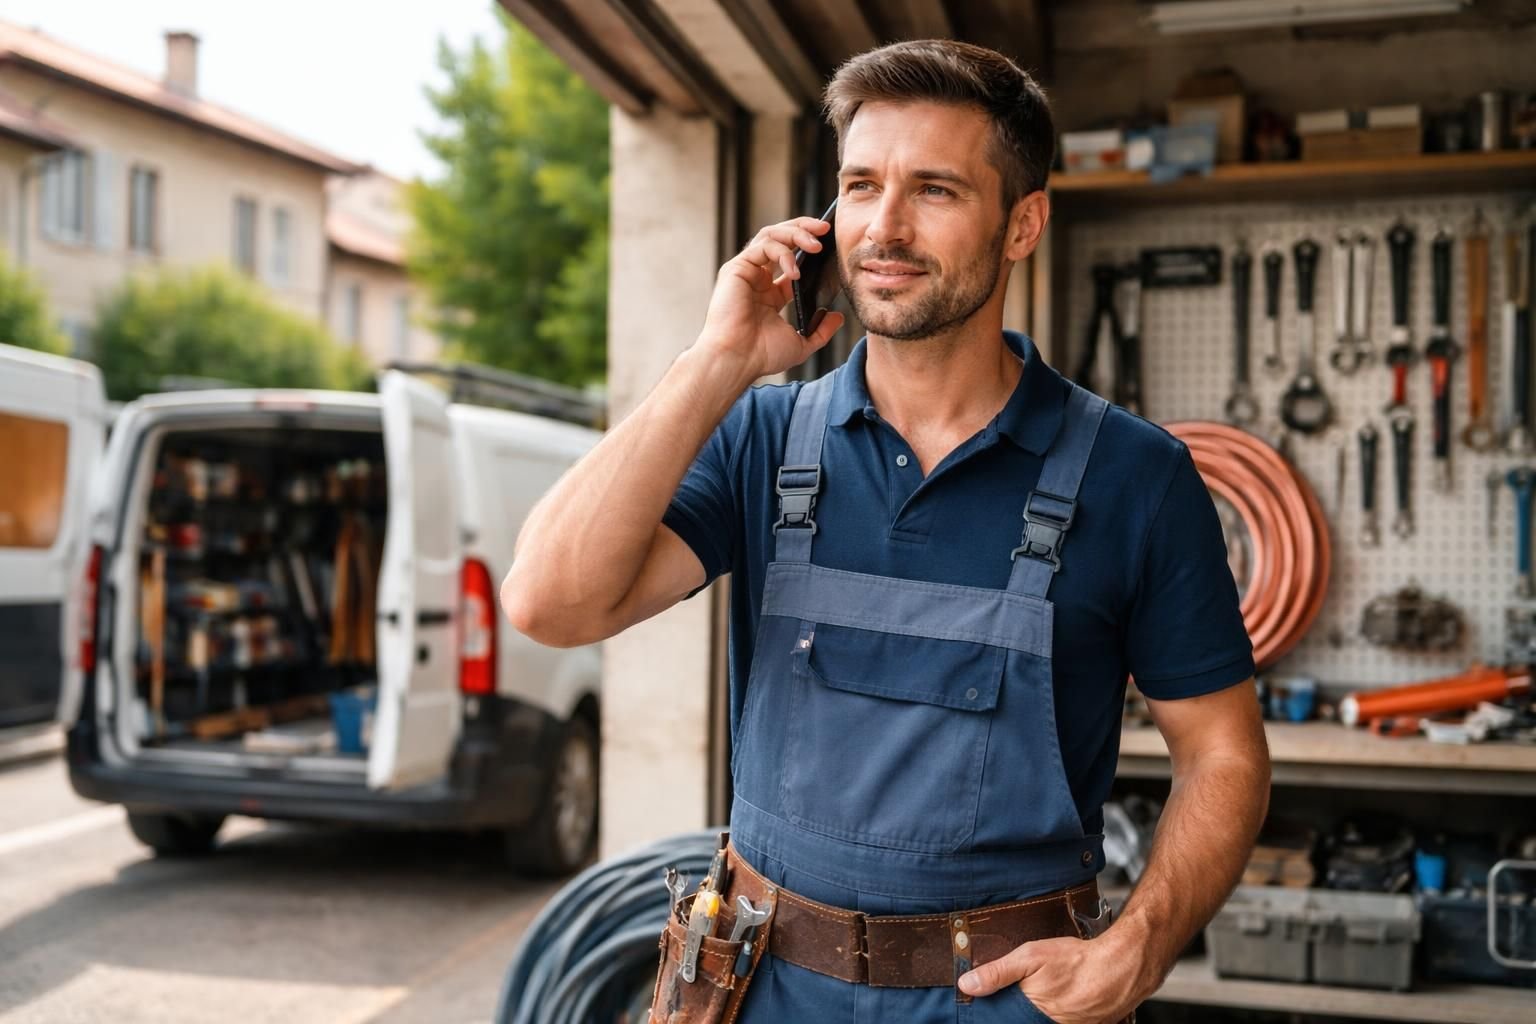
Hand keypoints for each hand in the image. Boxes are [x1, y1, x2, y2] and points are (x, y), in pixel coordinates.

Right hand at [697, 216, 845, 380]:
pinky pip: (763, 246)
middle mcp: (757, 279)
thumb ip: (821, 331)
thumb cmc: (761, 355)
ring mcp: (746, 272)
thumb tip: (838, 318)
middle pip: (781, 239)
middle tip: (825, 229)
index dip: (810, 249)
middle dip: (804, 229)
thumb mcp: (801, 344)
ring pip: (771, 235)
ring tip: (816, 244)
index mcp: (770, 294)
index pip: (791, 259)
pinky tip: (795, 271)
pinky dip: (783, 253)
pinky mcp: (736, 268)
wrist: (737, 360)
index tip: (831, 246)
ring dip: (796, 233)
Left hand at [957, 934, 1141, 1023]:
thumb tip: (968, 984)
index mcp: (1031, 1014)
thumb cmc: (1077, 961)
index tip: (994, 1004)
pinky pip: (1064, 1021)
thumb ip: (998, 972)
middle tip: (1029, 992)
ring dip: (1039, 1010)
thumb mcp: (1030, 957)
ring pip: (1043, 1020)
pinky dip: (1059, 1012)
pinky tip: (1064, 996)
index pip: (1004, 1019)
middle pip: (1025, 1020)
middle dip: (1020, 1009)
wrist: (1121, 966)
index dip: (998, 1011)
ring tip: (1049, 991)